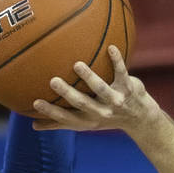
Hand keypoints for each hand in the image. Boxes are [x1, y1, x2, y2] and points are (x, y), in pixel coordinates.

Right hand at [31, 46, 159, 133]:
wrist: (141, 118)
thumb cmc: (105, 117)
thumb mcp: (84, 122)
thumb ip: (59, 123)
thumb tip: (32, 125)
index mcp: (88, 120)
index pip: (67, 118)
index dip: (52, 113)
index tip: (35, 102)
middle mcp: (101, 112)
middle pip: (83, 104)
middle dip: (68, 94)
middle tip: (53, 81)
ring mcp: (116, 100)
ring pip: (102, 89)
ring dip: (90, 77)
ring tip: (77, 64)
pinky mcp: (129, 88)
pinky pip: (122, 72)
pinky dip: (117, 60)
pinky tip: (111, 47)